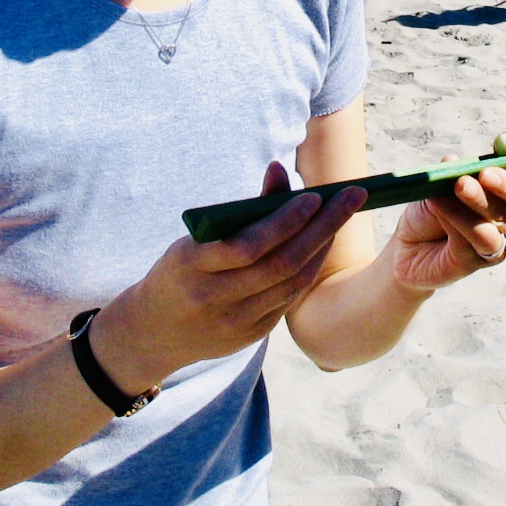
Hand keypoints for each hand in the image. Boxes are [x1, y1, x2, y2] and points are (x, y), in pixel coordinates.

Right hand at [94, 162, 366, 387]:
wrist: (153, 333)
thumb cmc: (180, 271)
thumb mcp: (195, 238)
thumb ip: (241, 211)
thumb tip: (280, 169)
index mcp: (192, 266)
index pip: (248, 245)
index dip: (285, 221)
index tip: (314, 195)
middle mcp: (215, 299)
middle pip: (281, 263)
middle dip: (323, 227)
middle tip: (352, 196)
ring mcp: (235, 323)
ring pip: (291, 283)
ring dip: (322, 247)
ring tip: (341, 216)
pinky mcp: (250, 336)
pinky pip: (288, 299)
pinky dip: (309, 269)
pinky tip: (322, 245)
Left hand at [387, 156, 505, 290]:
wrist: (408, 247)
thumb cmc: (429, 212)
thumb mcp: (438, 187)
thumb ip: (449, 175)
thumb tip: (452, 160)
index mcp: (504, 198)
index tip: (487, 168)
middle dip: (498, 188)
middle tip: (473, 178)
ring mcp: (496, 245)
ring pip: (494, 226)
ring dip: (472, 205)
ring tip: (448, 191)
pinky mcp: (477, 263)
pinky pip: (473, 242)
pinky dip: (455, 220)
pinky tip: (437, 208)